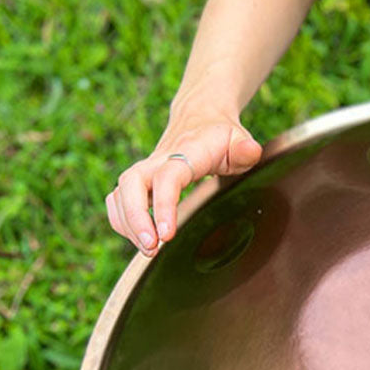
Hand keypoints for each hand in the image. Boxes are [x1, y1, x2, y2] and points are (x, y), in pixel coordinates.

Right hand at [105, 113, 263, 255]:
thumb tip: (250, 151)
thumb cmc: (222, 136)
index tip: (167, 235)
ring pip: (120, 193)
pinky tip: (141, 240)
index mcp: (186, 152)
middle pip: (131, 183)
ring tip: (150, 251)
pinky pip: (118, 200)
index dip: (164, 205)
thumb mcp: (239, 140)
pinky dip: (122, 222)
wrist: (200, 118)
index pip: (167, 177)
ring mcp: (146, 170)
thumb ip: (245, 149)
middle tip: (152, 248)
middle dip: (135, 218)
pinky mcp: (140, 181)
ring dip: (128, 225)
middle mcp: (159, 159)